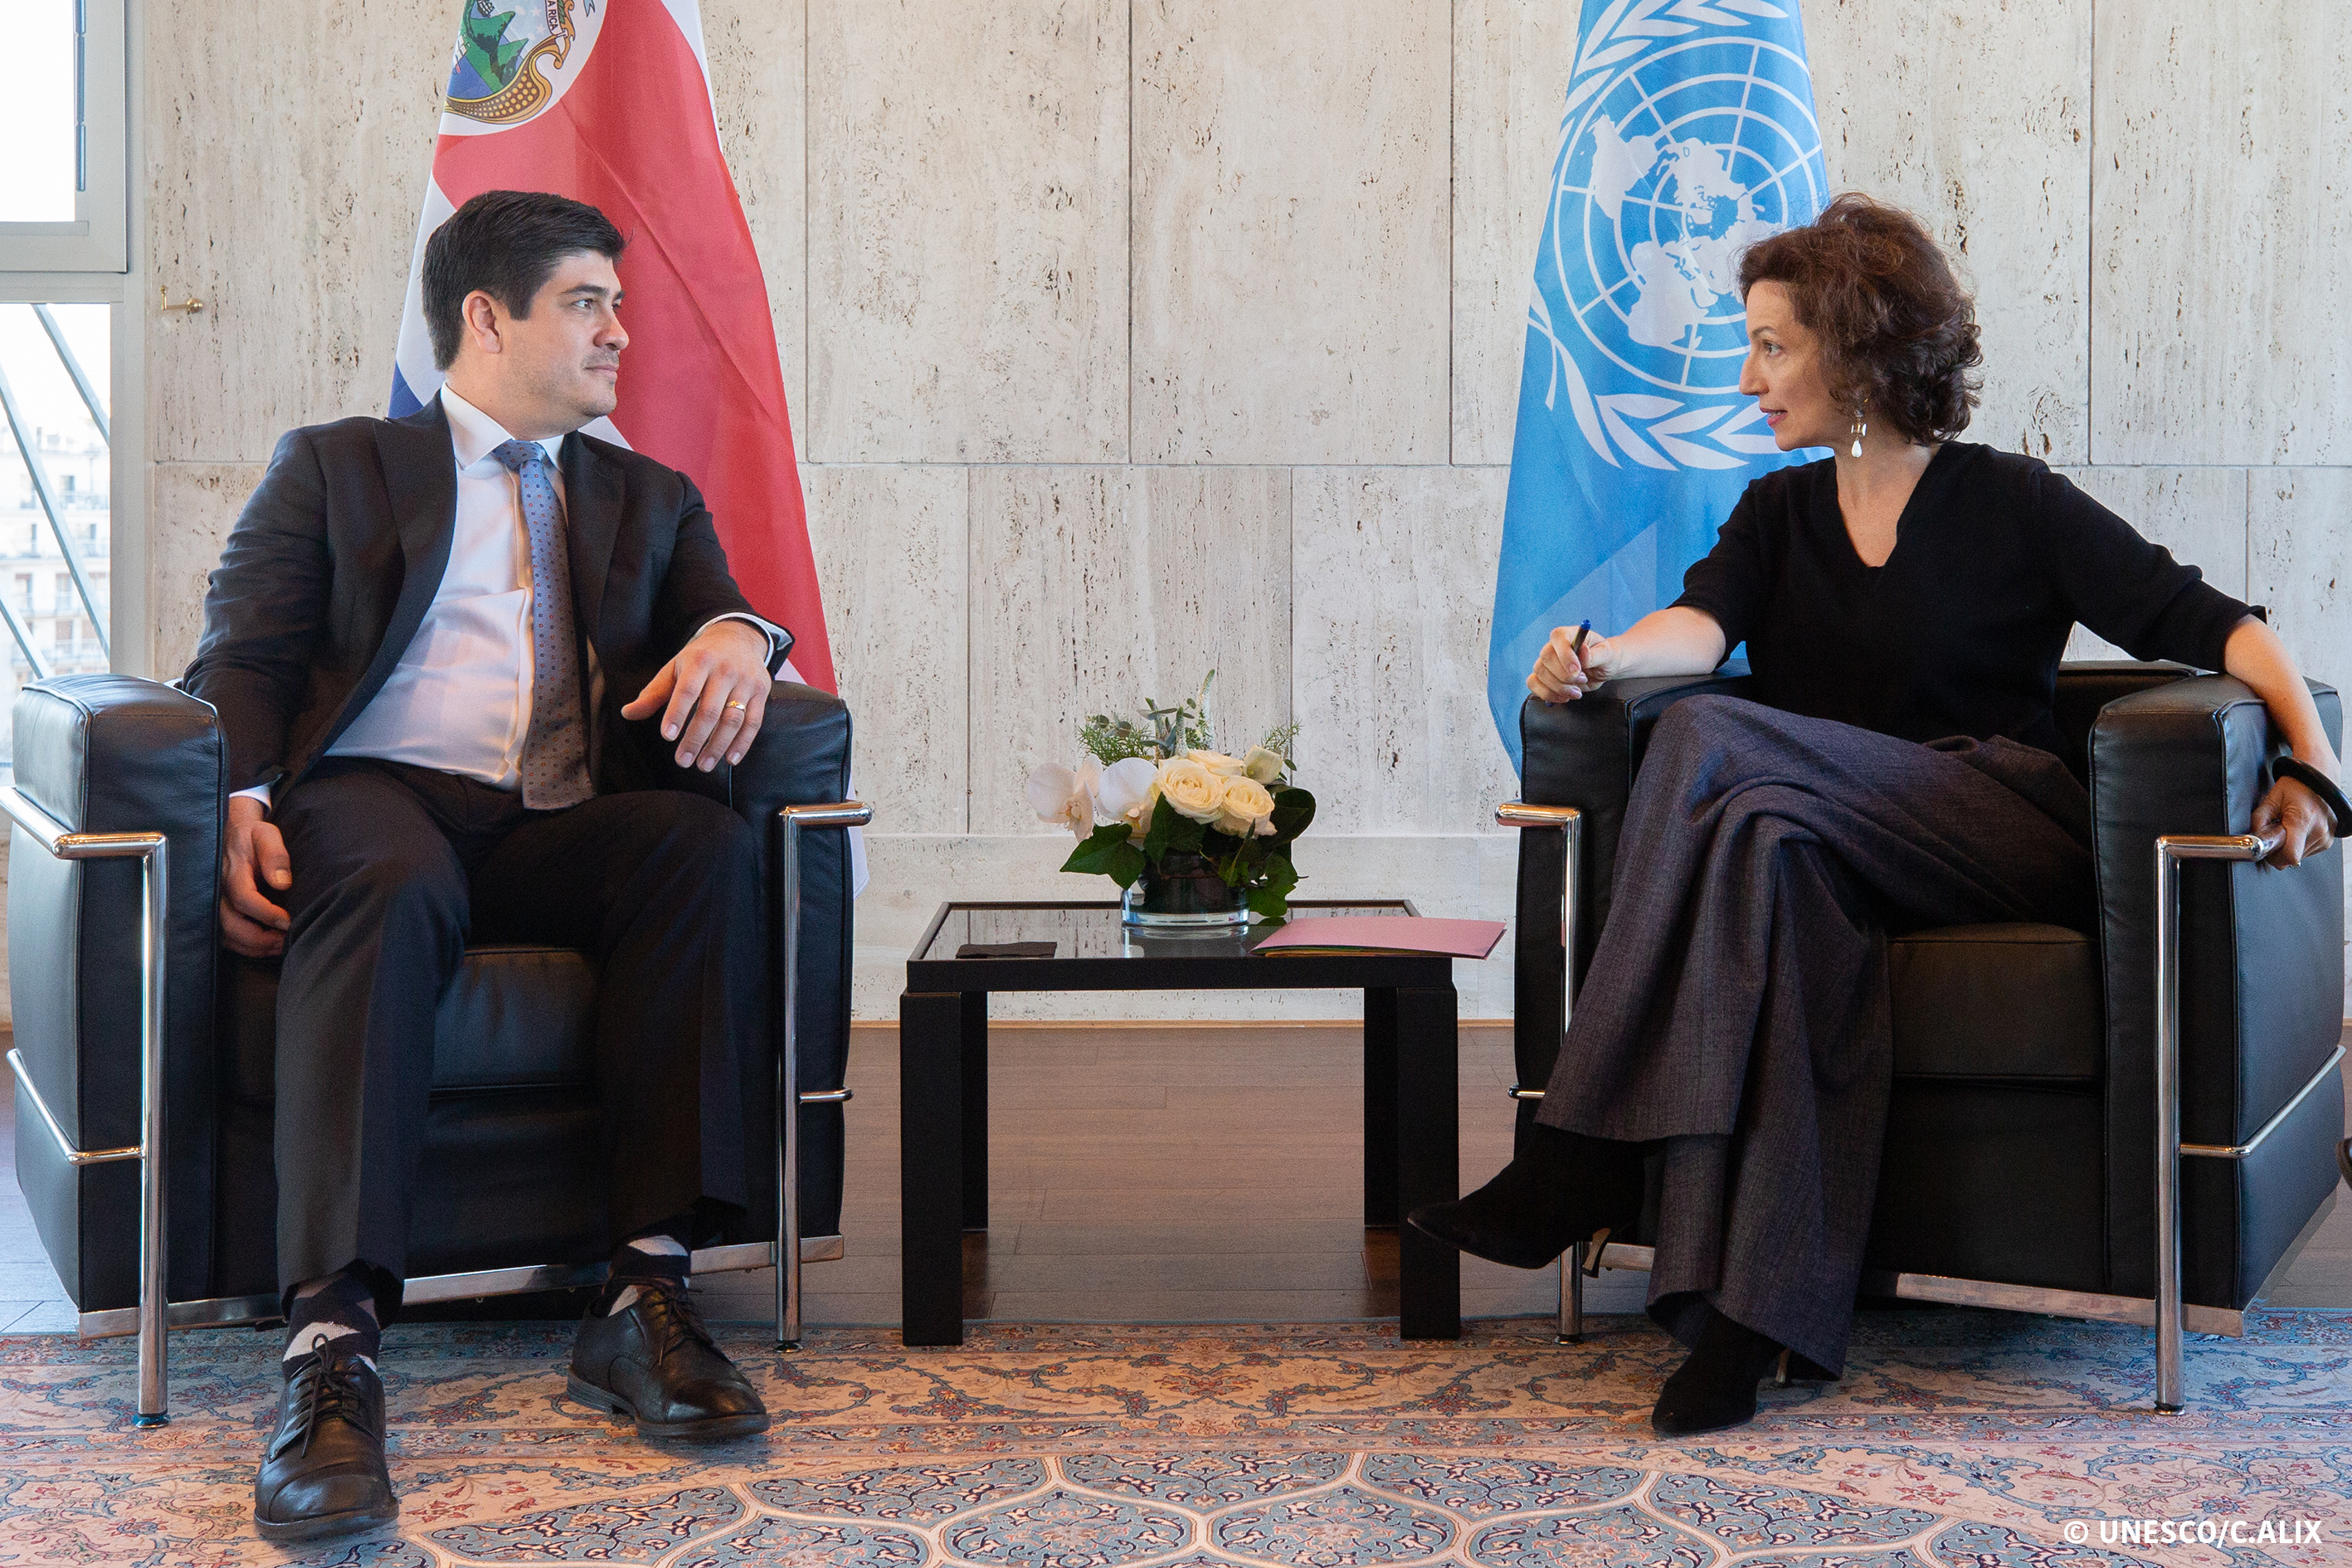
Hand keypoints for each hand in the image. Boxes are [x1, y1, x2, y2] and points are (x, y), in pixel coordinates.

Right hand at [220, 794, 291, 957]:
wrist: (234, 836)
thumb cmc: (253, 836)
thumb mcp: (266, 835)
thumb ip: (275, 855)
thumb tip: (282, 882)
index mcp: (232, 873)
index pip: (243, 899)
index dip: (265, 913)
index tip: (288, 921)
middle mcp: (220, 892)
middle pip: (230, 924)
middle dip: (259, 938)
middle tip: (286, 940)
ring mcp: (217, 904)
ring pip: (227, 936)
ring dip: (254, 947)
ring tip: (281, 946)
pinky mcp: (220, 912)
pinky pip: (227, 938)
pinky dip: (247, 948)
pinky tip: (268, 947)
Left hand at [621, 620, 772, 771]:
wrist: (738, 638)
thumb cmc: (700, 658)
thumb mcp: (674, 669)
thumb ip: (653, 694)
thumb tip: (628, 714)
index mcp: (699, 661)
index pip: (687, 691)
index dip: (677, 714)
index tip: (668, 737)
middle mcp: (725, 670)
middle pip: (710, 710)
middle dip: (695, 739)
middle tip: (682, 762)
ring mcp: (746, 681)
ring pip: (733, 719)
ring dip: (718, 746)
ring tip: (703, 765)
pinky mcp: (761, 691)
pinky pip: (753, 722)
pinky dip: (743, 743)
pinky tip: (730, 760)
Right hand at [1527, 625, 1620, 703]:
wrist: (1602, 669)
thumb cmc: (1605, 657)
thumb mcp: (1608, 655)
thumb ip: (1596, 654)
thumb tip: (1583, 652)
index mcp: (1568, 635)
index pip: (1557, 637)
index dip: (1565, 655)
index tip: (1577, 671)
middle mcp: (1554, 647)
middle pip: (1546, 659)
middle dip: (1564, 676)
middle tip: (1582, 680)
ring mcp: (1546, 662)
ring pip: (1540, 674)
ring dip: (1558, 688)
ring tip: (1577, 692)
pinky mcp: (1543, 677)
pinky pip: (1534, 684)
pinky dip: (1548, 694)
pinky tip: (1564, 697)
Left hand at [2251, 774, 2337, 868]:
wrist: (2318, 780)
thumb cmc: (2295, 787)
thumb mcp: (2271, 800)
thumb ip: (2259, 820)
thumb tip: (2254, 838)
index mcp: (2302, 821)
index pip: (2291, 856)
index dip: (2275, 858)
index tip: (2269, 850)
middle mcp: (2317, 832)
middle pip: (2293, 859)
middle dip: (2279, 851)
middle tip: (2277, 834)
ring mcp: (2325, 837)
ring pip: (2299, 858)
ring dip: (2290, 847)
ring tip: (2289, 828)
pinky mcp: (2327, 841)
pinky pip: (2308, 852)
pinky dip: (2299, 845)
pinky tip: (2298, 830)